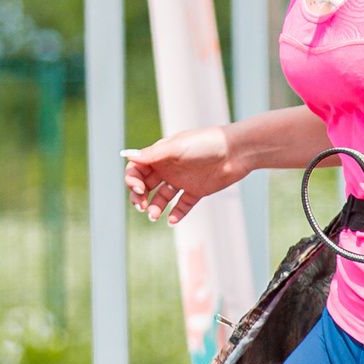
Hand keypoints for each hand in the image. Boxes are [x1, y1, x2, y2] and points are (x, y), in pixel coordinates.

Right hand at [123, 126, 240, 225]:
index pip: (137, 169)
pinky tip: (172, 220)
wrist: (235, 152)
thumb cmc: (205, 143)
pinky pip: (182, 205)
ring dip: (155, 207)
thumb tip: (128, 156)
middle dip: (139, 197)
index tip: (139, 189)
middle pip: (146, 185)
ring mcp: (182, 180)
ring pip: (162, 198)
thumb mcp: (176, 147)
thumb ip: (153, 154)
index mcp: (160, 154)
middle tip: (142, 207)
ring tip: (155, 216)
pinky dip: (176, 213)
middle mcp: (168, 168)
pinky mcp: (196, 191)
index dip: (132, 180)